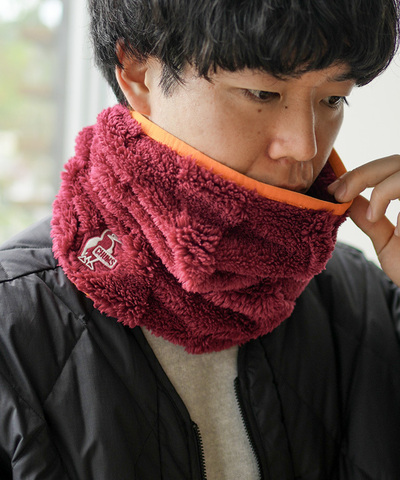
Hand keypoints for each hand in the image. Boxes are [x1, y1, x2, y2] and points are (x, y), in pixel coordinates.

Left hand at [328, 154, 399, 286]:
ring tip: (368, 212)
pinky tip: (389, 225)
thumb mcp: (388, 241)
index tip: (333, 190)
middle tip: (338, 194)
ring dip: (378, 187)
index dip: (359, 174)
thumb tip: (346, 198)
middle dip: (362, 174)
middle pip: (396, 161)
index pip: (388, 168)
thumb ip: (370, 219)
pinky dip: (395, 204)